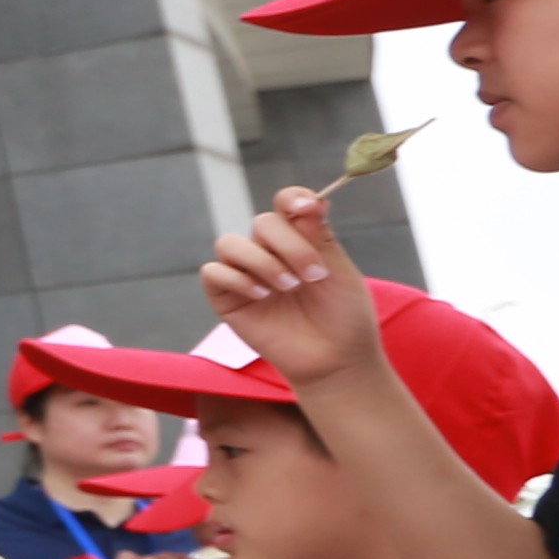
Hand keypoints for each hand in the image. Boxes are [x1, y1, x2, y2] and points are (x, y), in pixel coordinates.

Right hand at [204, 185, 388, 390]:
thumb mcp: (340, 272)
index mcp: (300, 239)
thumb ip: (320, 237)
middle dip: (290, 245)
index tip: (307, 207)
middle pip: (263, 222)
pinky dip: (237, 279)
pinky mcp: (226, 297)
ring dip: (262, 262)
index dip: (292, 198)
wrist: (336, 360)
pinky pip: (214, 272)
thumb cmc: (344, 317)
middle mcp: (269, 251)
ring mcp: (245, 273)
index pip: (286, 204)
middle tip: (313, 276)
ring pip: (230, 243)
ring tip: (288, 288)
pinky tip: (262, 297)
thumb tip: (311, 199)